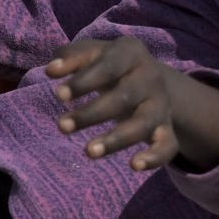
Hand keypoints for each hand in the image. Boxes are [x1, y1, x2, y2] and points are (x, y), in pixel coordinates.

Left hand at [48, 37, 218, 171]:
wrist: (147, 76)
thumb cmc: (108, 63)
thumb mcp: (92, 52)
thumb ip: (70, 57)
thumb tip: (51, 70)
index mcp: (131, 53)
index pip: (109, 67)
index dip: (84, 81)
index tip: (58, 95)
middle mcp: (151, 78)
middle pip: (124, 97)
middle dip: (92, 114)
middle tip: (61, 127)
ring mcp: (161, 104)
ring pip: (143, 124)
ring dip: (116, 139)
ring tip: (88, 152)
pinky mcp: (167, 129)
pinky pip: (168, 146)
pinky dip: (155, 158)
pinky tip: (134, 166)